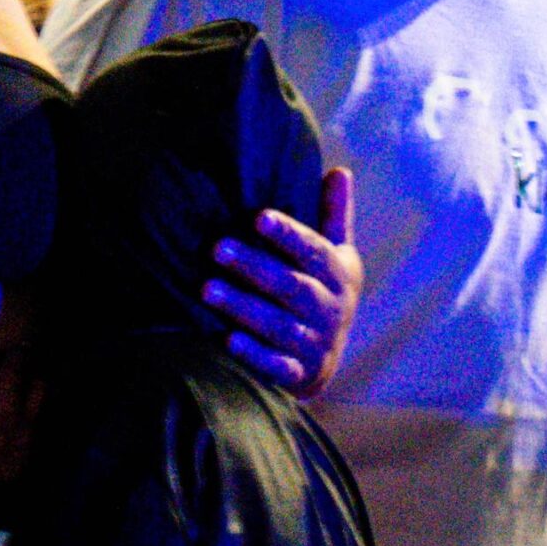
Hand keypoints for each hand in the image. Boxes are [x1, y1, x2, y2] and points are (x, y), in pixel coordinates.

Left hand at [202, 167, 361, 396]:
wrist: (323, 361)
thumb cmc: (322, 293)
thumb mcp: (336, 257)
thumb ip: (334, 217)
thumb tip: (340, 170)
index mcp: (340, 275)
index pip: (314, 251)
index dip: (288, 235)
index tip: (258, 217)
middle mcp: (332, 309)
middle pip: (291, 286)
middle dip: (254, 267)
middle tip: (216, 248)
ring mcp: (316, 344)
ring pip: (278, 324)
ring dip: (242, 307)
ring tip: (206, 289)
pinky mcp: (299, 375)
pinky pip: (276, 365)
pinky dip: (253, 354)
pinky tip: (225, 339)